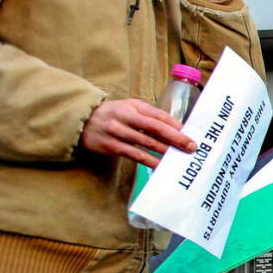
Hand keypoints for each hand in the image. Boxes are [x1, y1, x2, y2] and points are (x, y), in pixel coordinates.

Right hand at [79, 99, 196, 167]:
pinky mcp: (112, 146)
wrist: (82, 121)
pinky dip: (150, 162)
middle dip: (175, 138)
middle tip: (191, 146)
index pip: (158, 115)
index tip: (190, 132)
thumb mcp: (130, 107)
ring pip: (146, 143)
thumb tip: (176, 128)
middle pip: (155, 128)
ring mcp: (118, 132)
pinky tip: (161, 166)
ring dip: (165, 151)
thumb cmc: (114, 114)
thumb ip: (150, 115)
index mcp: (133, 106)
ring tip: (180, 158)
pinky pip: (135, 156)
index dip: (175, 124)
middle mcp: (125, 118)